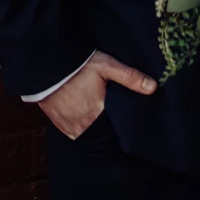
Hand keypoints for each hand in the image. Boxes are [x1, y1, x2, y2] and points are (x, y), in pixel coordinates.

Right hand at [39, 51, 156, 139]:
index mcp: (98, 113)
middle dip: (111, 128)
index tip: (129, 122)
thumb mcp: (106, 66)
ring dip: (95, 129)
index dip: (123, 126)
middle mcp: (83, 125)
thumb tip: (154, 88)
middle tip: (115, 117)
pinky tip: (86, 116)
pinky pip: (75, 133)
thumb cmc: (77, 65)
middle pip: (103, 133)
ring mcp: (70, 127)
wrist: (46, 65)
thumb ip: (129, 77)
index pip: (117, 129)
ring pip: (89, 135)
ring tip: (101, 117)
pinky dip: (82, 127)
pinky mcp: (59, 125)